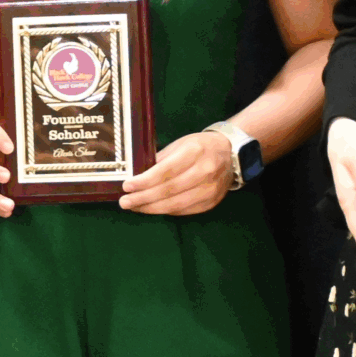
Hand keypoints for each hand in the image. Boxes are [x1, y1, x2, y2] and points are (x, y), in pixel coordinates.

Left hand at [119, 130, 234, 215]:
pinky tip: (152, 208)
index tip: (127, 186)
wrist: (230, 154)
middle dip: (143, 198)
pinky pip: (184, 211)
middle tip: (125, 202)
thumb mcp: (179, 145)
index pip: (165, 171)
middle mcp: (205, 172)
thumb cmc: (199, 146)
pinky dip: (166, 210)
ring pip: (176, 204)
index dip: (144, 181)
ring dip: (151, 208)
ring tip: (134, 207)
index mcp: (194, 152)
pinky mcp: (211, 202)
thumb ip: (159, 160)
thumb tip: (136, 176)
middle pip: (169, 190)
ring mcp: (210, 190)